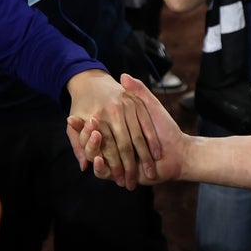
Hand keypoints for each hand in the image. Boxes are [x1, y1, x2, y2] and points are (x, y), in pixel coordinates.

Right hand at [69, 73, 188, 189]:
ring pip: (94, 156)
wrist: (178, 152)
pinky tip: (98, 159)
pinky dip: (100, 167)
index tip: (72, 114)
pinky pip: (103, 172)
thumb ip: (138, 91)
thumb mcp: (149, 106)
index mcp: (114, 130)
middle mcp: (112, 146)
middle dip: (82, 133)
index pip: (93, 127)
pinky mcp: (119, 174)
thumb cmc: (165, 128)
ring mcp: (114, 161)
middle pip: (90, 142)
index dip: (82, 122)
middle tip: (72, 121)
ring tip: (89, 137)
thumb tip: (123, 75)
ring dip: (89, 147)